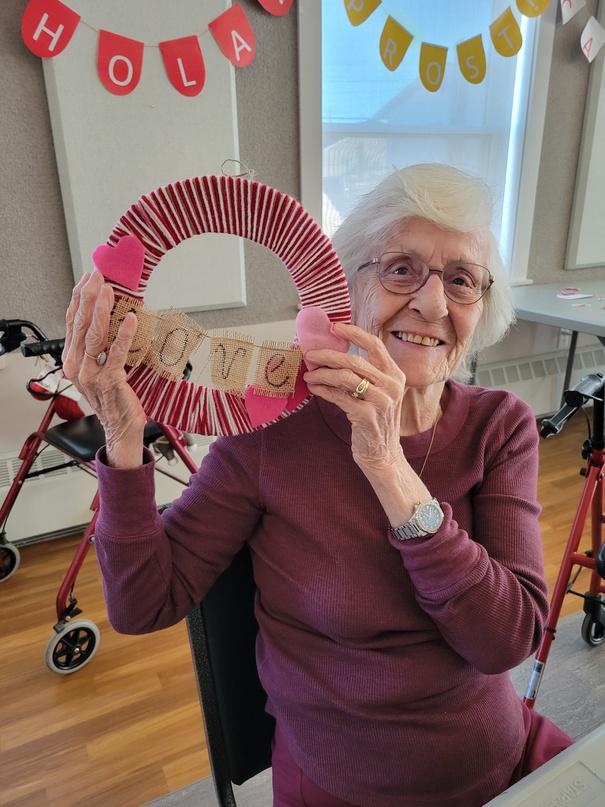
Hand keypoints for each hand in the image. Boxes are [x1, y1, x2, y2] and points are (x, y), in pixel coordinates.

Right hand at [62, 271, 146, 460]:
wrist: (120, 427)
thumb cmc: (114, 397)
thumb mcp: (101, 367)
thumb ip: (100, 346)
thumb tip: (109, 317)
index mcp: (72, 359)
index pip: (72, 322)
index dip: (79, 298)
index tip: (88, 279)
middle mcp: (77, 365)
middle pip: (80, 324)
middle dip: (89, 297)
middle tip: (98, 277)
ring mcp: (91, 374)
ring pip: (94, 336)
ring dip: (101, 310)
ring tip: (108, 291)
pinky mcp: (110, 380)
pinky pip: (116, 353)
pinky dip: (123, 335)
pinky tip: (130, 319)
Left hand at [303, 323, 405, 474]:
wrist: (383, 455)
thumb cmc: (375, 421)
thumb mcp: (377, 394)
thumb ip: (363, 375)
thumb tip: (332, 355)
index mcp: (396, 375)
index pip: (375, 345)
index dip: (354, 333)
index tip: (334, 327)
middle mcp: (392, 386)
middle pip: (354, 360)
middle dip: (327, 355)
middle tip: (310, 354)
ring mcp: (381, 402)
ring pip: (345, 377)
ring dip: (322, 374)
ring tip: (308, 375)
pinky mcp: (367, 416)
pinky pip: (339, 397)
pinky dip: (323, 390)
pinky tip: (314, 388)